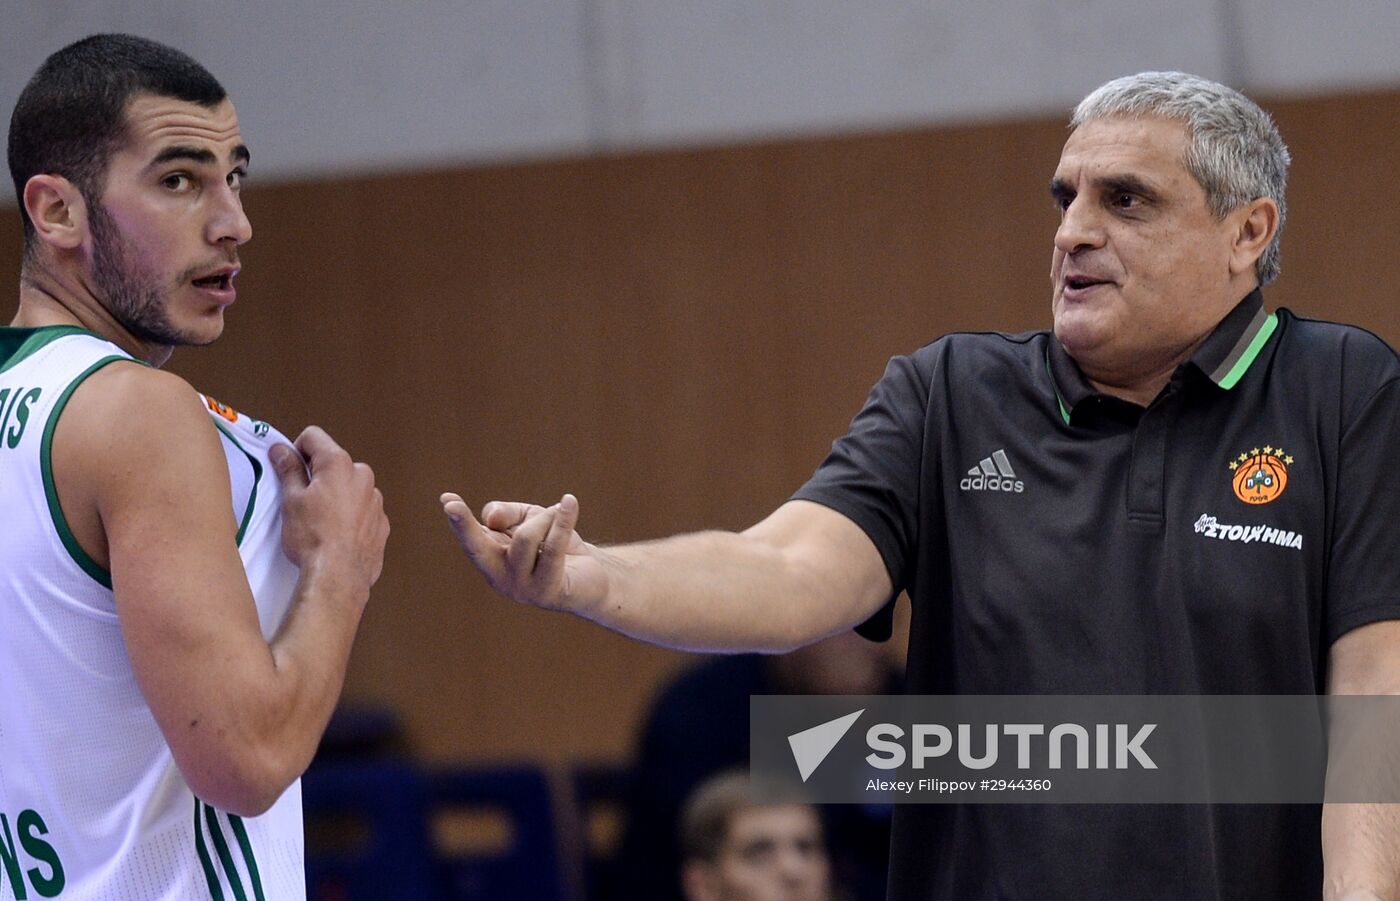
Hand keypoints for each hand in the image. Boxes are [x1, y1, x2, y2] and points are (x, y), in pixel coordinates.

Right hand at [271, 426, 388, 599]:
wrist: (339, 576)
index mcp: (339, 464)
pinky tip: (336, 533)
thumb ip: (288, 469)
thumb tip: (282, 451)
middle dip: (318, 476)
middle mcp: (362, 476)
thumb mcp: (292, 500)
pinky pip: (362, 509)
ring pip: (349, 487)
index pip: (314, 437)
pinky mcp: (381, 521)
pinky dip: (349, 515)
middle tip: (302, 500)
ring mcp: (375, 500)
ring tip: (320, 521)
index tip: (289, 467)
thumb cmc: (313, 538)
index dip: (297, 450)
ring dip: (335, 496)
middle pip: (334, 463)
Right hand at [439, 492, 607, 612]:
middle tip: (451, 505)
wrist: (593, 576)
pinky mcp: (548, 592)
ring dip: (547, 517)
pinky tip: (570, 503)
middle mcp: (500, 579)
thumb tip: (490, 517)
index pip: (470, 539)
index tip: (446, 499)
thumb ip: (507, 514)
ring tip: (560, 514)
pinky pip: (553, 547)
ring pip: (526, 536)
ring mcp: (522, 590)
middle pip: (478, 548)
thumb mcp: (529, 519)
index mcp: (491, 560)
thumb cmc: (555, 544)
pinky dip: (562, 520)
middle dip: (464, 526)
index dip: (459, 521)